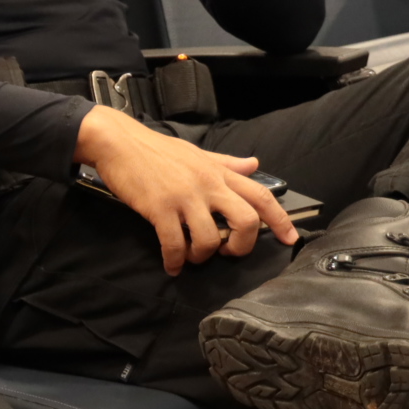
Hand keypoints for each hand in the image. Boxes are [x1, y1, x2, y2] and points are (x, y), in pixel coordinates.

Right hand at [76, 105, 297, 275]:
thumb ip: (227, 163)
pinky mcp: (160, 208)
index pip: (261, 196)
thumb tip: (255, 165)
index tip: (290, 239)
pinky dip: (175, 260)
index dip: (280, 220)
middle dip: (241, 246)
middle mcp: (208, 185)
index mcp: (219, 172)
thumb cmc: (156, 149)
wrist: (118, 142)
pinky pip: (174, 244)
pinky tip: (171, 265)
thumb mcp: (197, 153)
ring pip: (210, 238)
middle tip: (228, 253)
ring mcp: (184, 197)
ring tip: (191, 257)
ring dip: (202, 256)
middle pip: (245, 221)